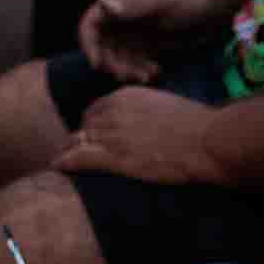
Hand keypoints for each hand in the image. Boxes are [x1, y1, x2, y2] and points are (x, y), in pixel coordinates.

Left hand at [55, 86, 224, 185]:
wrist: (207, 140)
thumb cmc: (197, 126)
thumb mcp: (166, 106)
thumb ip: (147, 110)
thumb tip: (145, 121)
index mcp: (126, 96)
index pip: (96, 109)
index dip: (92, 124)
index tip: (93, 135)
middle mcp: (114, 112)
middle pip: (85, 126)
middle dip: (82, 138)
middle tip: (80, 152)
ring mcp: (112, 134)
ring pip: (79, 141)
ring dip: (72, 151)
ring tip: (63, 161)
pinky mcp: (115, 157)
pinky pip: (80, 157)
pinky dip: (66, 162)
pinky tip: (57, 167)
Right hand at [76, 0, 228, 82]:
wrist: (214, 9)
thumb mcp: (160, 1)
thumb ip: (131, 4)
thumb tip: (103, 5)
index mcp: (118, 4)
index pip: (90, 25)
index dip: (89, 45)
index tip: (97, 64)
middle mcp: (121, 20)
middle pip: (102, 48)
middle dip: (112, 64)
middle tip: (127, 75)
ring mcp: (133, 35)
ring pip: (118, 59)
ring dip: (127, 71)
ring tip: (146, 76)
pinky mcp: (146, 47)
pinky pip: (134, 64)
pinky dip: (141, 71)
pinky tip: (156, 72)